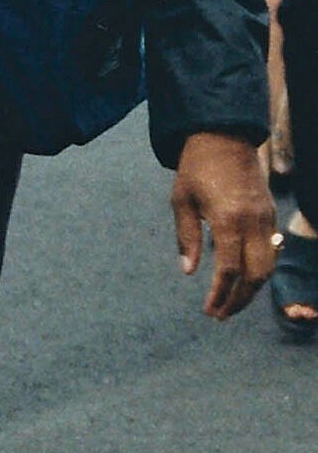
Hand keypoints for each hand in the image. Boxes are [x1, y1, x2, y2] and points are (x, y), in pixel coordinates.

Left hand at [170, 131, 278, 318]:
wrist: (224, 137)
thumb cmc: (196, 169)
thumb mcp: (181, 201)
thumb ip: (186, 238)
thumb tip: (189, 272)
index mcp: (228, 220)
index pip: (229, 269)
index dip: (220, 294)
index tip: (209, 310)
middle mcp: (252, 222)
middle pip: (256, 275)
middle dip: (239, 299)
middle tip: (221, 315)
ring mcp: (266, 218)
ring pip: (269, 265)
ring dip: (252, 289)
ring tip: (231, 303)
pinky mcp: (270, 214)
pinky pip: (271, 250)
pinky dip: (260, 270)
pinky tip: (243, 280)